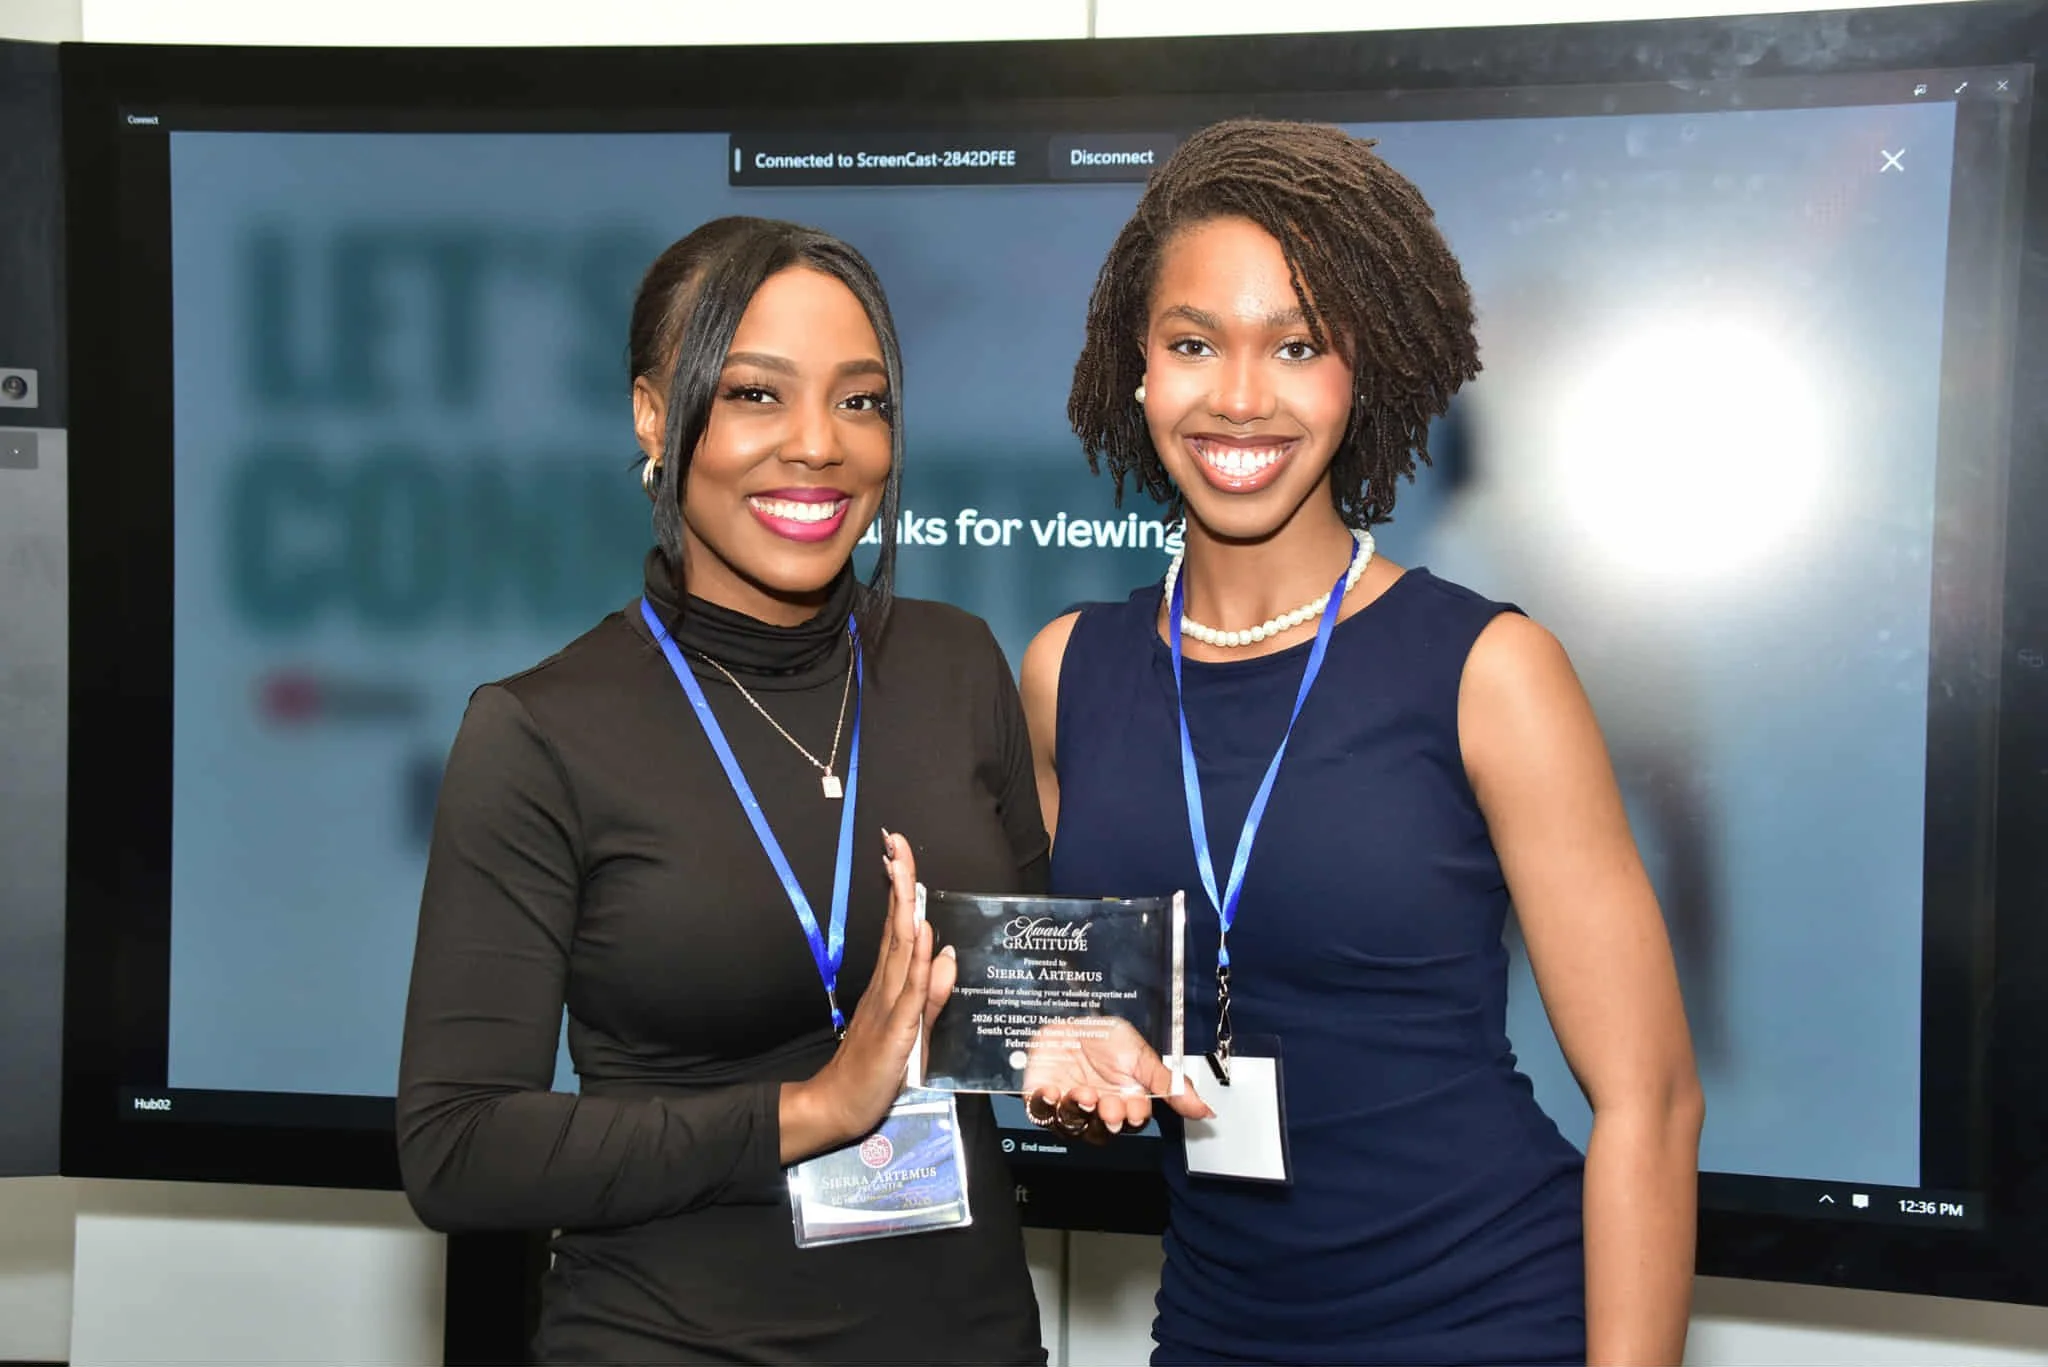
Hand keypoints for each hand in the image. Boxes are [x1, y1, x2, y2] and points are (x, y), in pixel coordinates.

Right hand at [778, 829, 953, 1161]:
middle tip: (896, 841)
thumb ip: (933, 994)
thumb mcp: (914, 1030)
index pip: (899, 928)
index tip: (898, 853)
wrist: (838, 1105)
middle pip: (899, 926)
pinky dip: (918, 959)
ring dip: (906, 907)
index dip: (902, 890)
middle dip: (900, 882)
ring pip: (902, 947)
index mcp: (889, 983)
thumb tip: (948, 951)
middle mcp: (887, 985)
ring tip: (902, 868)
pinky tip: (923, 932)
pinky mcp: (896, 1029)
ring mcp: (888, 1004)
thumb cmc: (874, 1072)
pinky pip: (911, 990)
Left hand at [1020, 1017, 1210, 1143]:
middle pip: (1101, 1131)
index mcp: (1124, 1102)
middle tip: (1112, 1107)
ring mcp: (1069, 1104)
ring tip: (1084, 1094)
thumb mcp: (1143, 1055)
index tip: (1135, 1107)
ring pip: (1072, 1124)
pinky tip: (1053, 1092)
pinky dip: (1046, 1104)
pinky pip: (1041, 1110)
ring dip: (1079, 1112)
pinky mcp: (1041, 1095)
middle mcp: (1097, 1108)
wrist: (1072, 1016)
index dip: (1133, 1117)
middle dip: (1107, 1120)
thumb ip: (1171, 1084)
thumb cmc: (1107, 1037)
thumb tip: (1206, 1111)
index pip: (1131, 1121)